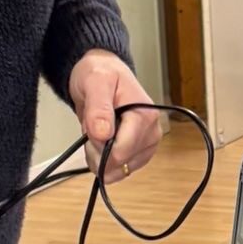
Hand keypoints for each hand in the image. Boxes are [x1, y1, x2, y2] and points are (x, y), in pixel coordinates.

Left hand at [66, 51, 162, 183]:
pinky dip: (105, 162)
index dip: (98, 147)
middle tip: (91, 129)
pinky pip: (121, 170)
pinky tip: (102, 144)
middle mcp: (152, 132)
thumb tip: (103, 134)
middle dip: (98, 153)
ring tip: (97, 133)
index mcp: (145, 116)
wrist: (102, 73)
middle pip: (120, 163)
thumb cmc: (101, 74)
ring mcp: (148, 144)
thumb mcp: (95, 82)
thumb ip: (98, 107)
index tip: (90, 131)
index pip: (121, 152)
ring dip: (100, 158)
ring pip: (120, 170)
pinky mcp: (141, 152)